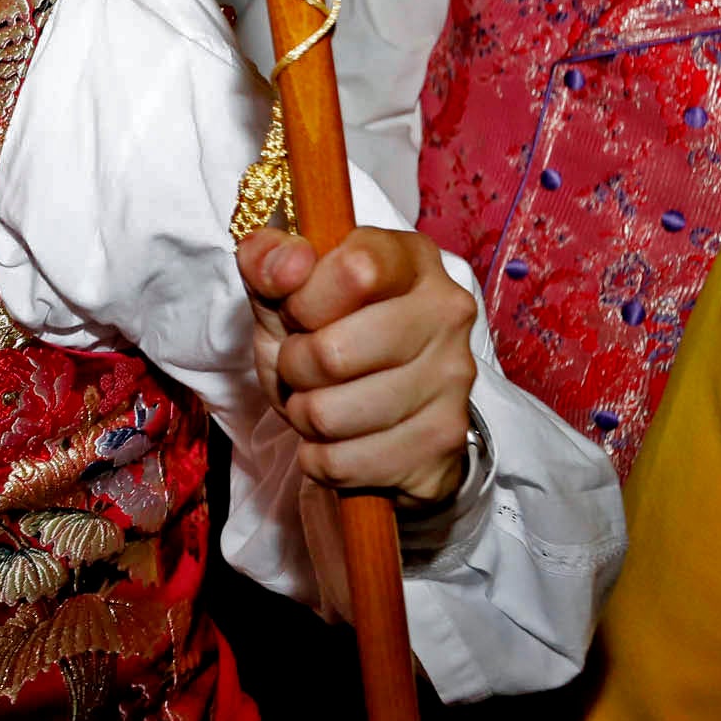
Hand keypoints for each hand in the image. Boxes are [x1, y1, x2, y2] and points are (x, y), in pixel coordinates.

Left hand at [237, 225, 476, 506]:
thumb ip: (268, 263)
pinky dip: (321, 458)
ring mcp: (453, 379)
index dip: (304, 300)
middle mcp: (446, 312)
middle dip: (296, 367)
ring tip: (320, 402)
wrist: (379, 419)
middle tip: (303, 367)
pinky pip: (344, 461)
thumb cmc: (329, 341)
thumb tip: (288, 261)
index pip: (356, 270)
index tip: (298, 314)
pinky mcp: (443, 440)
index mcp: (412, 260)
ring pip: (332, 413)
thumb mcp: (286, 297)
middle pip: (334, 352)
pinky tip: (338, 440)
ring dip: (305, 415)